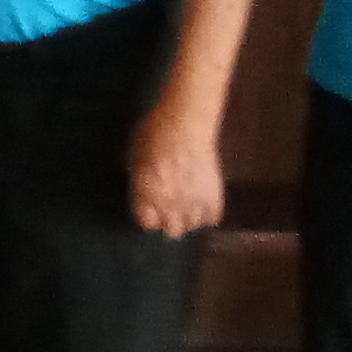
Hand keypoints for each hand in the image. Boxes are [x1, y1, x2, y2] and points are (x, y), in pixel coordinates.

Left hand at [127, 98, 225, 236]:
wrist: (186, 121)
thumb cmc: (155, 134)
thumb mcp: (137, 160)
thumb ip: (141, 185)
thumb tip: (143, 200)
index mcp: (148, 193)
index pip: (147, 223)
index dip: (148, 216)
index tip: (150, 210)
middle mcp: (171, 202)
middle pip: (171, 230)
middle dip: (168, 221)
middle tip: (168, 209)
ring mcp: (195, 200)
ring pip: (192, 226)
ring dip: (187, 218)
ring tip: (185, 206)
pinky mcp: (214, 194)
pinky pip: (212, 217)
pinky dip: (206, 213)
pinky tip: (200, 202)